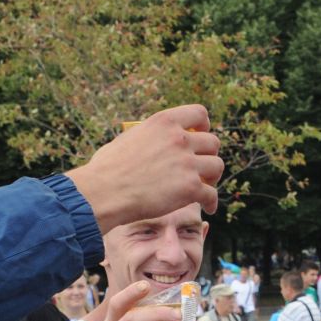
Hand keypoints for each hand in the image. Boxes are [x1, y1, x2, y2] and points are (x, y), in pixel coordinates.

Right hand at [67, 106, 222, 227]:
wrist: (104, 193)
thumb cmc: (107, 169)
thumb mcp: (128, 139)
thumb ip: (149, 137)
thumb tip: (155, 142)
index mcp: (164, 122)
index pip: (199, 113)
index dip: (203, 125)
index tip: (201, 135)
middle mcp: (179, 139)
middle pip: (212, 142)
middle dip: (209, 155)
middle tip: (202, 167)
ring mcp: (186, 163)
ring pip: (217, 167)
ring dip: (212, 177)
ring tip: (205, 185)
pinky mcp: (190, 188)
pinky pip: (211, 194)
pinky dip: (211, 202)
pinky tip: (207, 207)